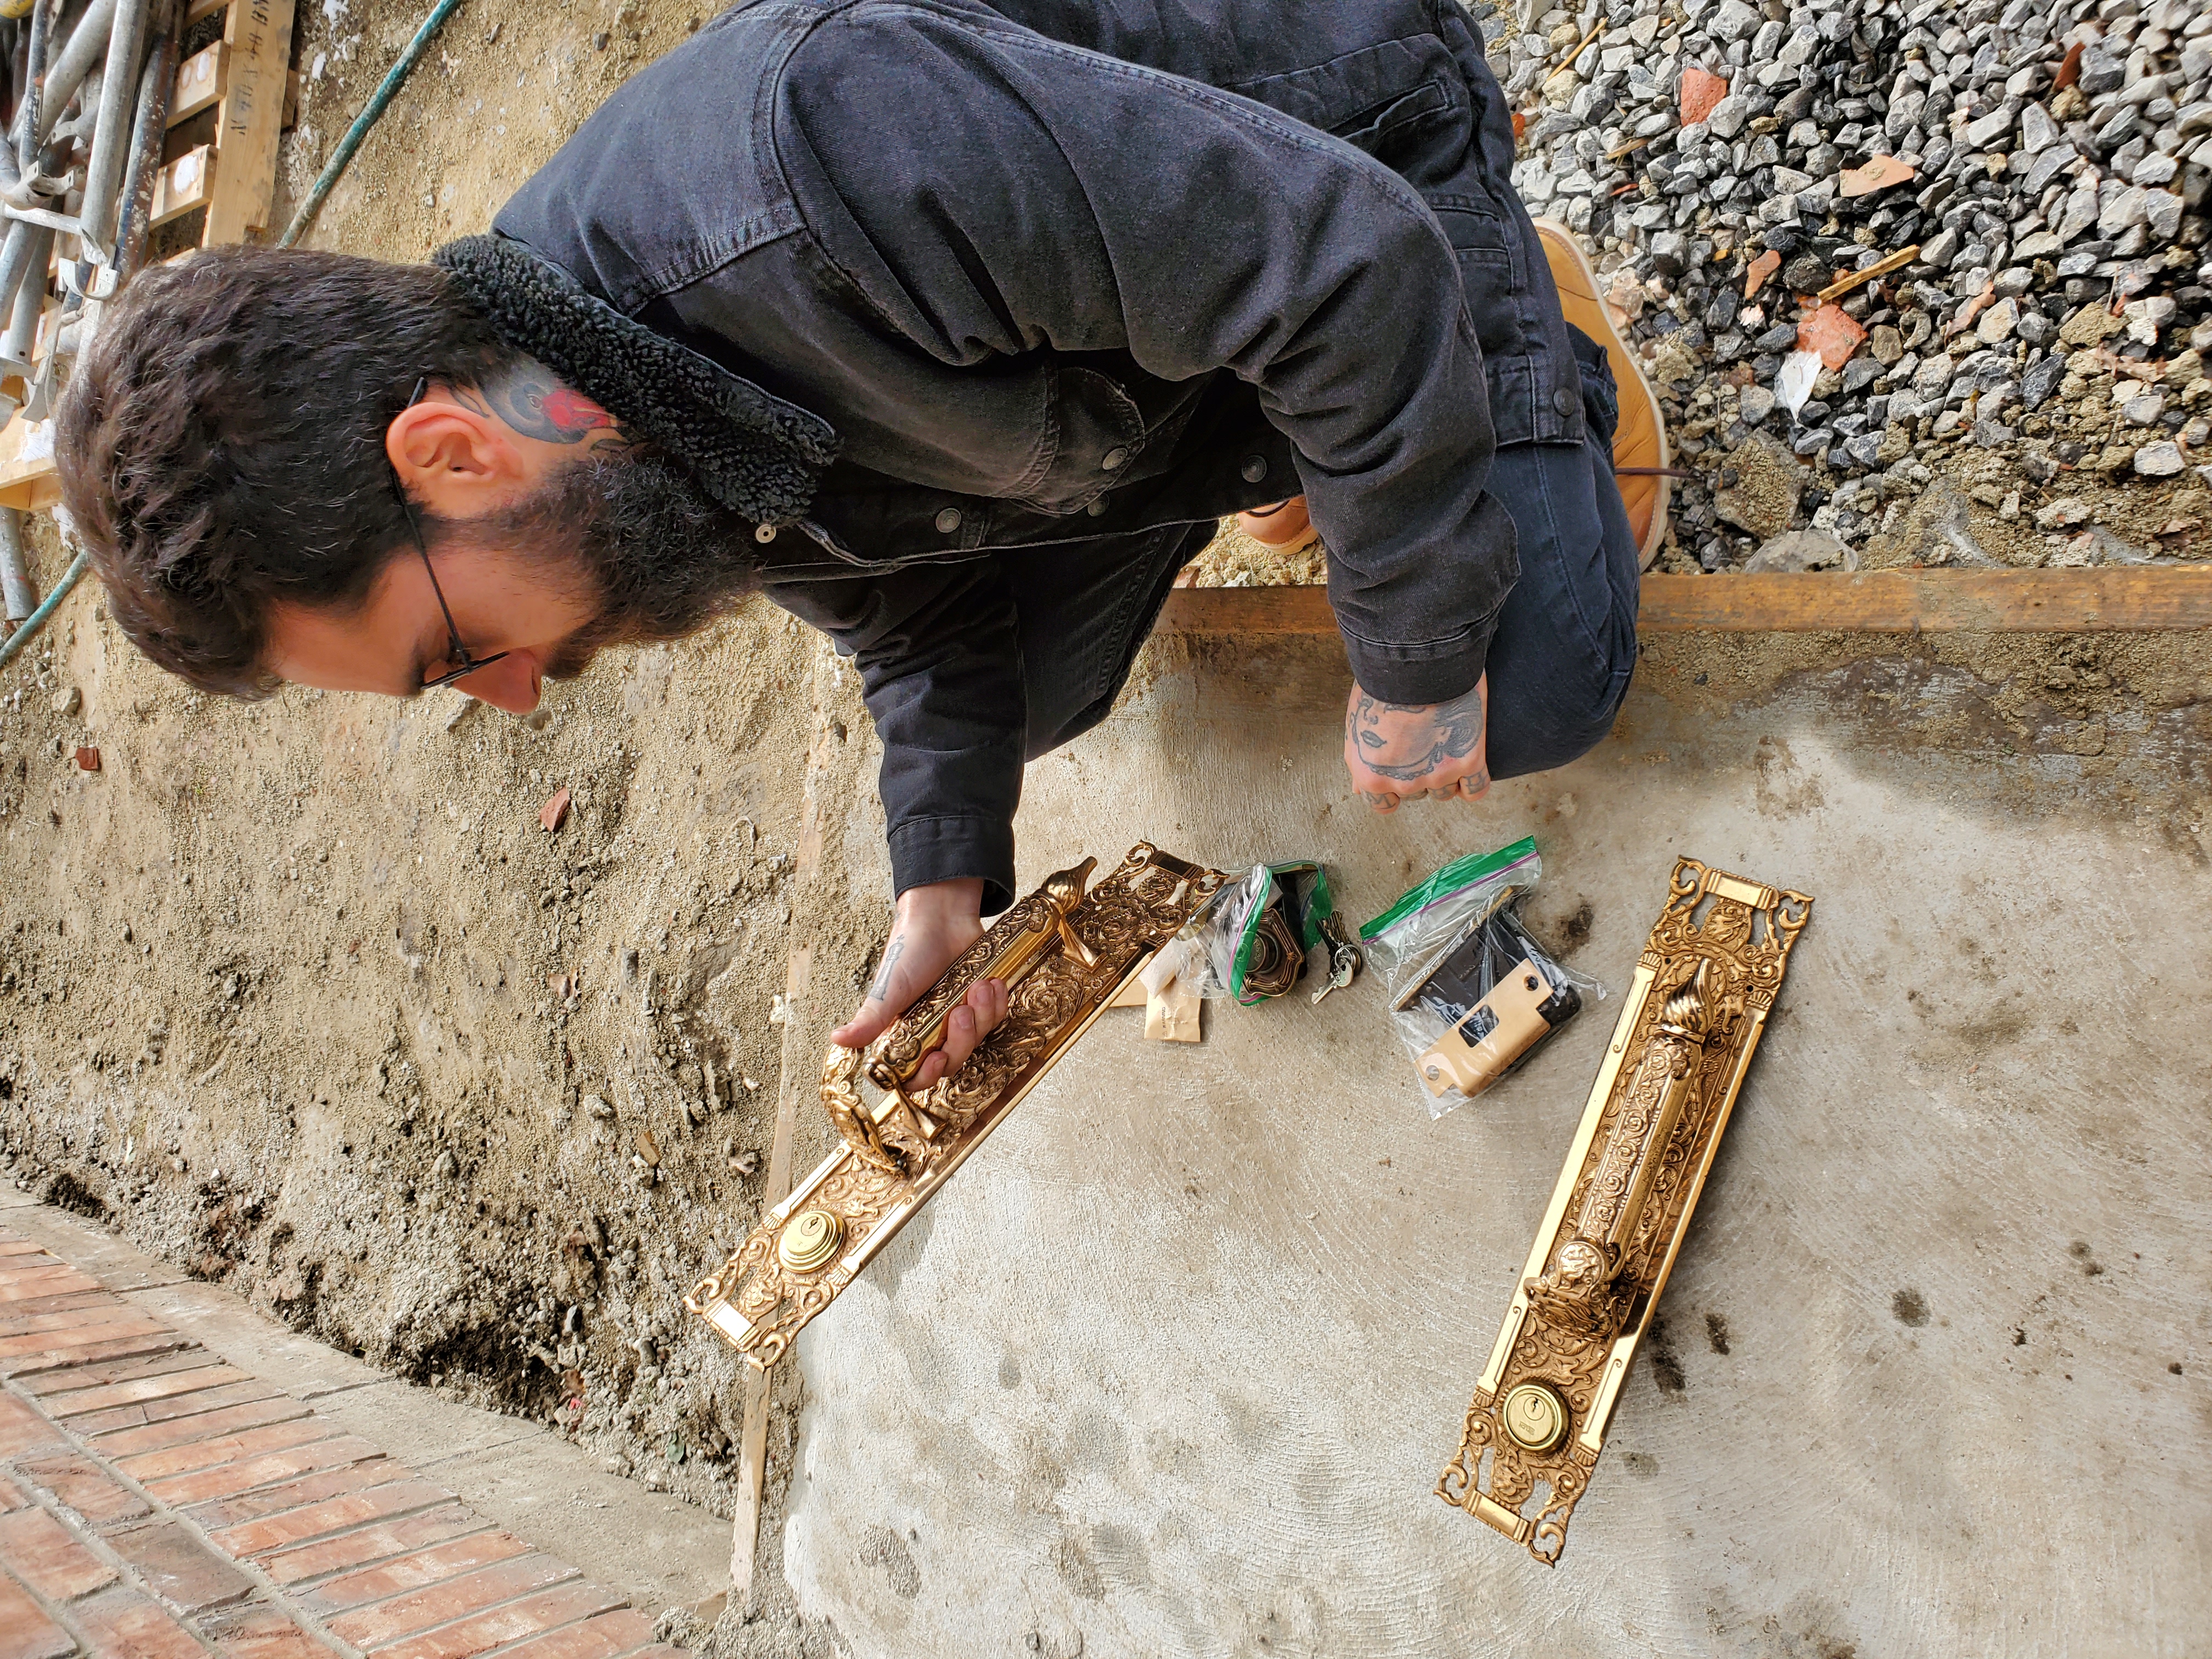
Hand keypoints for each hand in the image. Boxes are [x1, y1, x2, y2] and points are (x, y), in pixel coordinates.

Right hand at [830, 878, 1007, 1088]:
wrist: (943, 916)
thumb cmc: (910, 949)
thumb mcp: (888, 988)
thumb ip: (869, 1019)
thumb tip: (838, 1039)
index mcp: (906, 1033)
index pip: (916, 1074)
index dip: (927, 1075)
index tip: (937, 1059)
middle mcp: (932, 1031)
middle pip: (953, 1060)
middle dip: (962, 1038)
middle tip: (961, 1011)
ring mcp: (958, 1018)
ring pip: (978, 1039)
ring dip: (982, 1015)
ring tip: (977, 987)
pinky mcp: (981, 1003)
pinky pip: (996, 1018)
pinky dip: (997, 1003)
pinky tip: (991, 983)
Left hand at [1343, 674, 1489, 811]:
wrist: (1414, 661)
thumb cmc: (1380, 685)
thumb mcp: (1357, 727)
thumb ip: (1360, 762)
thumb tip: (1358, 790)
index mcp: (1370, 775)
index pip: (1385, 805)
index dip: (1394, 788)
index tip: (1401, 767)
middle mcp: (1402, 783)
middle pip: (1417, 794)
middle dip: (1420, 773)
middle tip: (1424, 739)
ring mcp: (1436, 775)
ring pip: (1445, 793)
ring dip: (1447, 773)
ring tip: (1445, 739)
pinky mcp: (1468, 761)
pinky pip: (1476, 789)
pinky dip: (1474, 780)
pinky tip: (1470, 760)